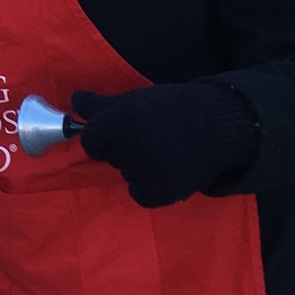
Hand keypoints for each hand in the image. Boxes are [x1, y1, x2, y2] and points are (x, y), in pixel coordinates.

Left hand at [70, 84, 258, 207]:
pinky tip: (170, 169)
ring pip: (126, 175)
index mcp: (118, 121)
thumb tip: (74, 101)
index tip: (124, 131)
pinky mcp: (160, 192)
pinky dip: (152, 187)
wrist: (220, 127)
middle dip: (124, 149)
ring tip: (167, 151)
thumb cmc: (173, 109)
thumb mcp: (135, 100)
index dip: (105, 137)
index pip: (91, 140)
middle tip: (152, 137)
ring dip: (140, 168)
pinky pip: (141, 194)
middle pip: (110, 157)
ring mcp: (143, 172)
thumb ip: (101, 104)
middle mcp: (127, 147)